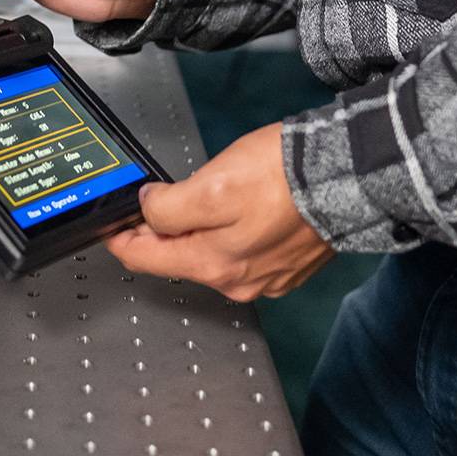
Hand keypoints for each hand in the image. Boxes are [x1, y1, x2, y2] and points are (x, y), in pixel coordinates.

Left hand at [104, 123, 333, 301]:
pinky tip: (246, 204)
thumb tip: (146, 212)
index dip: (120, 238)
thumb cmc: (285, 178)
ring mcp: (266, 276)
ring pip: (211, 252)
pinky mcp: (287, 264)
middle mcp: (239, 281)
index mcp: (214, 266)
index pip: (145, 260)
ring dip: (201, 226)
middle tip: (163, 194)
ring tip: (215, 191)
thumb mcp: (211, 185)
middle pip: (178, 256)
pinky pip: (244, 249)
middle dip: (165, 228)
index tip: (110, 222)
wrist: (346, 174)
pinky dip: (235, 228)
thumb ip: (169, 207)